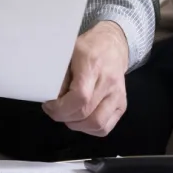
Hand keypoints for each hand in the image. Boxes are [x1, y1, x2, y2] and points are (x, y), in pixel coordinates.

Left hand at [42, 21, 129, 136]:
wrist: (113, 44)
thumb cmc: (88, 47)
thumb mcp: (68, 53)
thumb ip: (59, 75)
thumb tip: (50, 97)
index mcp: (92, 64)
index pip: (80, 96)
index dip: (61, 107)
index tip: (49, 104)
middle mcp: (109, 81)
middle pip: (86, 113)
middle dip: (64, 116)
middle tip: (55, 109)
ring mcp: (118, 94)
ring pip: (97, 124)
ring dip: (77, 125)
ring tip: (68, 114)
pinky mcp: (122, 104)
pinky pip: (104, 127)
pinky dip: (89, 128)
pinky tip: (81, 118)